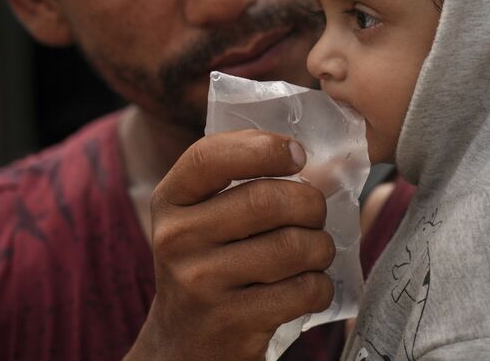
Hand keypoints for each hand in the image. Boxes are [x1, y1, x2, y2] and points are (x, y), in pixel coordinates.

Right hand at [127, 130, 335, 359]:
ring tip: (314, 252)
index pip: (209, 156)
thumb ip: (240, 182)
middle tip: (315, 214)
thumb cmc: (210, 265)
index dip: (263, 148)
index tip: (297, 154)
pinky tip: (308, 288)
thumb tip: (318, 158)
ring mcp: (201, 284)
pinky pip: (303, 290)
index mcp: (169, 202)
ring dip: (320, 247)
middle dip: (310, 203)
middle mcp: (176, 240)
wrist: (183, 346)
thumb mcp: (200, 219)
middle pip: (266, 200)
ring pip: (293, 246)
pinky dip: (320, 287)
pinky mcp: (232, 323)